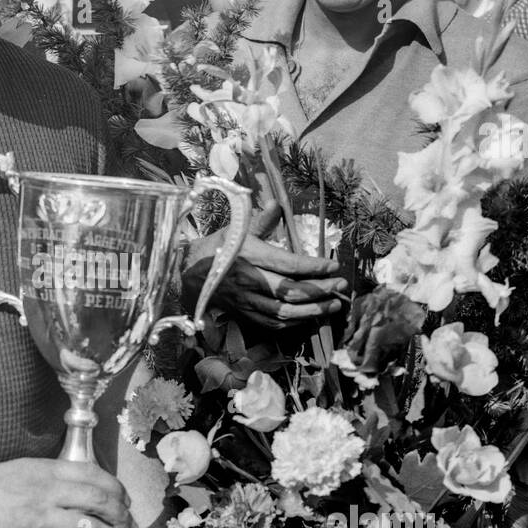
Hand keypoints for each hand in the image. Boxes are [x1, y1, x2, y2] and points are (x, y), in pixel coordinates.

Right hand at [0, 458, 137, 527]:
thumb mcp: (18, 469)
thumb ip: (45, 476)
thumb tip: (71, 486)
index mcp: (45, 469)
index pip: (94, 475)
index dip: (116, 489)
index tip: (125, 501)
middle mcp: (48, 491)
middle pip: (99, 500)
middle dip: (122, 516)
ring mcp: (40, 518)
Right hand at [183, 202, 349, 329]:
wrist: (186, 274)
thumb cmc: (215, 248)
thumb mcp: (236, 229)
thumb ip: (261, 220)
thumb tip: (277, 203)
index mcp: (250, 256)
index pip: (288, 265)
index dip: (314, 267)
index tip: (333, 266)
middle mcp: (250, 281)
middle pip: (292, 292)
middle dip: (321, 290)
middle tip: (341, 286)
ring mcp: (247, 301)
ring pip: (285, 312)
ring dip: (314, 311)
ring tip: (334, 306)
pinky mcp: (245, 314)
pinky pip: (273, 324)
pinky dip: (295, 323)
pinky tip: (310, 317)